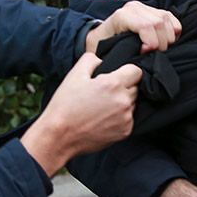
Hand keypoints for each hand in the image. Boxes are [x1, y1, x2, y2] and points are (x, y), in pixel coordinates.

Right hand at [22, 56, 141, 175]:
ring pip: (133, 103)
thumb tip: (102, 60)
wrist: (60, 136)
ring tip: (102, 108)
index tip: (117, 77)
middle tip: (104, 94)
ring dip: (123, 103)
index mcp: (113, 84)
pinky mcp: (125, 131)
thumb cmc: (65, 106)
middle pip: (135, 87)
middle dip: (123, 87)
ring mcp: (126, 118)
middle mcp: (123, 101)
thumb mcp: (74, 75)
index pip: (136, 71)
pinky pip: (129, 119)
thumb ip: (91, 60)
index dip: (127, 72)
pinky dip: (120, 118)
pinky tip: (104, 119)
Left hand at [88, 1, 181, 53]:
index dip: (151, 43)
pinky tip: (164, 41)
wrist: (101, 36)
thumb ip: (122, 53)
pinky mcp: (154, 10)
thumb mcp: (106, 51)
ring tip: (157, 49)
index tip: (145, 53)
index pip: (146, 26)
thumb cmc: (103, 45)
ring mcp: (145, 7)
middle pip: (159, 23)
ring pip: (167, 21)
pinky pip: (172, 19)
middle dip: (161, 44)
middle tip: (152, 54)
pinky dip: (173, 32)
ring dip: (167, 39)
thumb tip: (140, 59)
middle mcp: (134, 8)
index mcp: (122, 16)